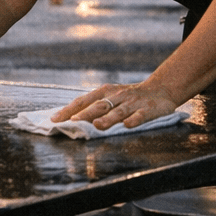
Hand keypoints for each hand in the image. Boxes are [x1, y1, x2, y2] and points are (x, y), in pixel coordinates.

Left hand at [51, 82, 180, 130]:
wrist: (160, 90)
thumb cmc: (128, 98)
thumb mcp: (110, 98)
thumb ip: (94, 108)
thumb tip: (71, 119)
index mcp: (104, 92)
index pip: (83, 100)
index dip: (69, 110)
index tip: (55, 119)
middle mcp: (116, 96)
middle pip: (98, 105)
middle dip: (84, 114)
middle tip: (72, 122)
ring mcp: (132, 103)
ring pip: (118, 111)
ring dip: (107, 118)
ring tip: (97, 125)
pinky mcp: (148, 109)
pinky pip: (140, 115)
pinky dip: (134, 119)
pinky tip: (128, 125)